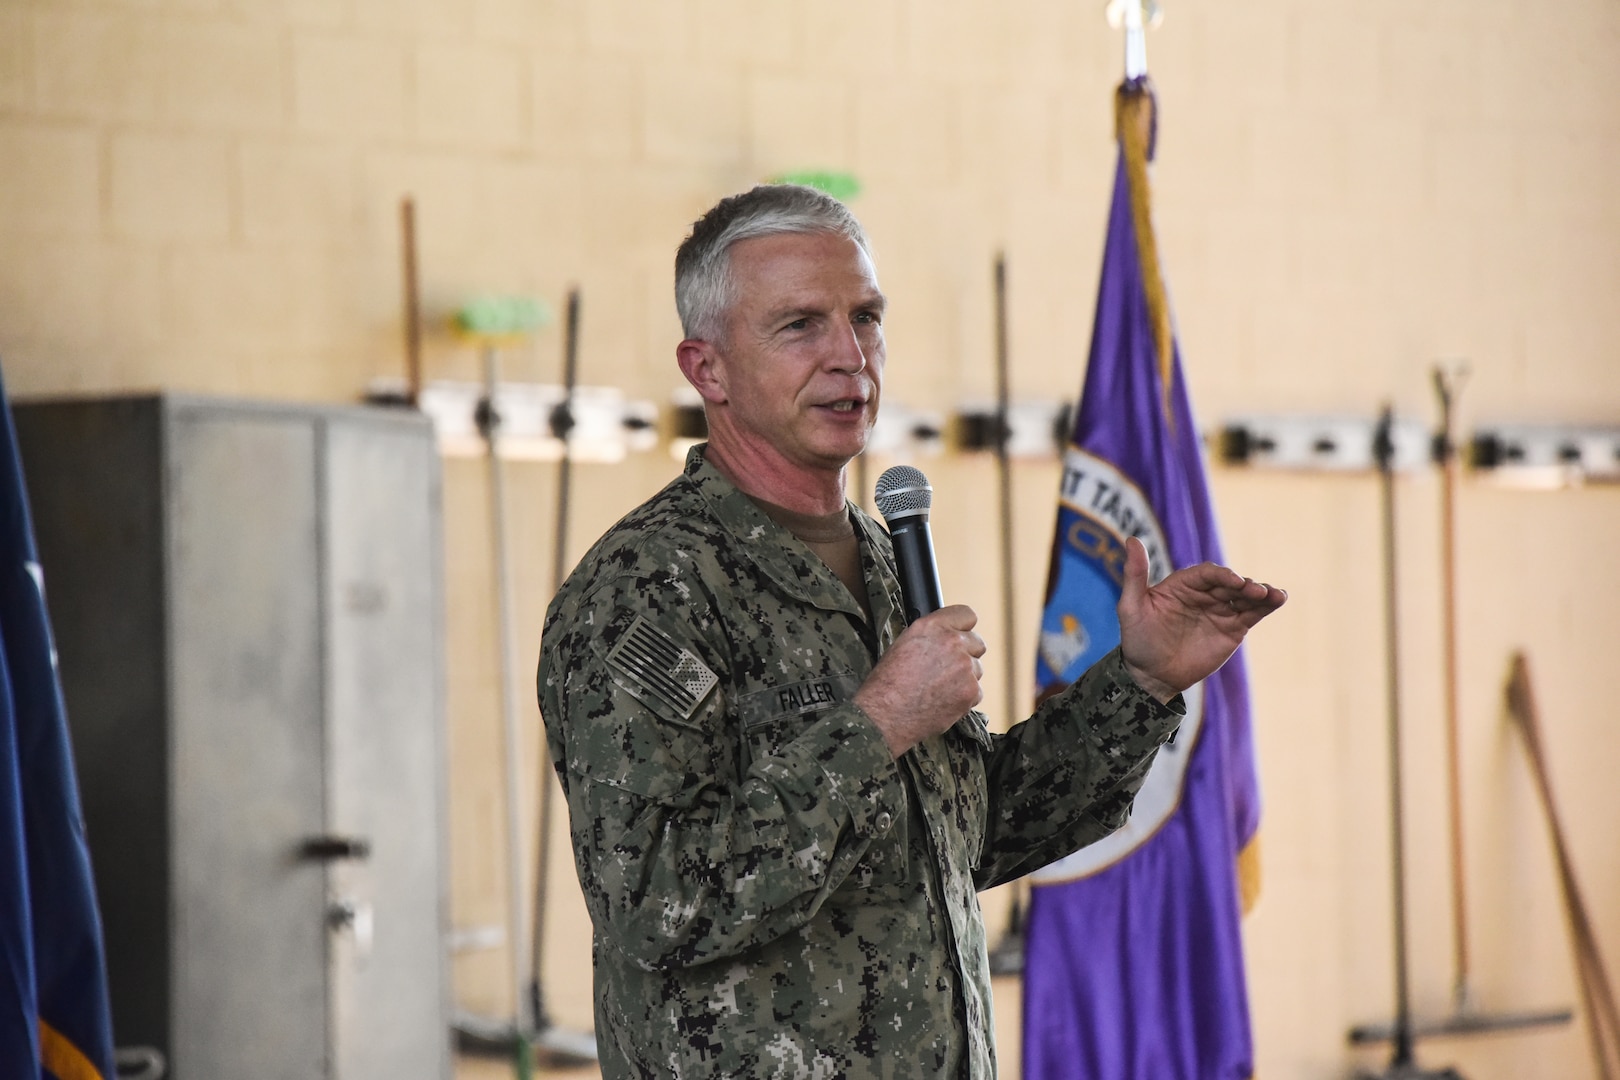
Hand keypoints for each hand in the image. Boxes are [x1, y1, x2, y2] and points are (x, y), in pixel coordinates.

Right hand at [854, 604, 985, 757]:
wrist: (885, 715)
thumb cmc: (887, 684)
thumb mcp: (904, 644)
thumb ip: (931, 636)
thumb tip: (945, 637)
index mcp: (932, 626)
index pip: (966, 615)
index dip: (962, 627)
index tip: (960, 635)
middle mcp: (952, 642)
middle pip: (977, 643)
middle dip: (966, 654)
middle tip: (947, 668)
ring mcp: (965, 667)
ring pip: (977, 669)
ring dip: (964, 678)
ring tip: (939, 688)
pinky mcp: (971, 691)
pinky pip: (976, 691)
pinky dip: (964, 698)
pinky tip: (943, 701)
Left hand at [1118, 537, 1286, 702]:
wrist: (1152, 675)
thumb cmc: (1137, 639)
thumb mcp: (1131, 607)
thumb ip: (1134, 574)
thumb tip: (1132, 539)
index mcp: (1182, 584)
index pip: (1206, 573)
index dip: (1221, 575)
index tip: (1234, 580)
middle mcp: (1204, 593)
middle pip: (1229, 583)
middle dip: (1244, 585)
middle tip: (1254, 590)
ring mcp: (1220, 610)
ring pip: (1245, 595)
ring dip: (1260, 592)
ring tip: (1273, 594)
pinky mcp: (1233, 628)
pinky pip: (1252, 613)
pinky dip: (1267, 605)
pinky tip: (1280, 598)